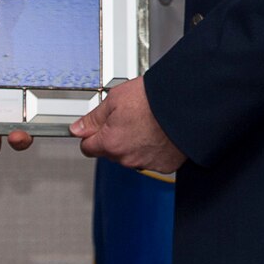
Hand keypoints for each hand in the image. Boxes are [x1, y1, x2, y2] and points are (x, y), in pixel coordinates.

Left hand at [69, 76, 184, 172]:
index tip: (97, 127)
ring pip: (131, 155)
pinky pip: (151, 159)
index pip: (87, 147)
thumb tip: (78, 128)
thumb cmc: (154, 99)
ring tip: (147, 123)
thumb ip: (94, 117)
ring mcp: (146, 163)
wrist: (186, 105)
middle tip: (129, 118)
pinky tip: (159, 133)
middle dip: (115, 137)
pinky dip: (153, 149)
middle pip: (110, 151)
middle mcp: (126, 157)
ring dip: (135, 143)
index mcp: (110, 142)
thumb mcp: (116, 98)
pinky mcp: (164, 165)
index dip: (91, 134)